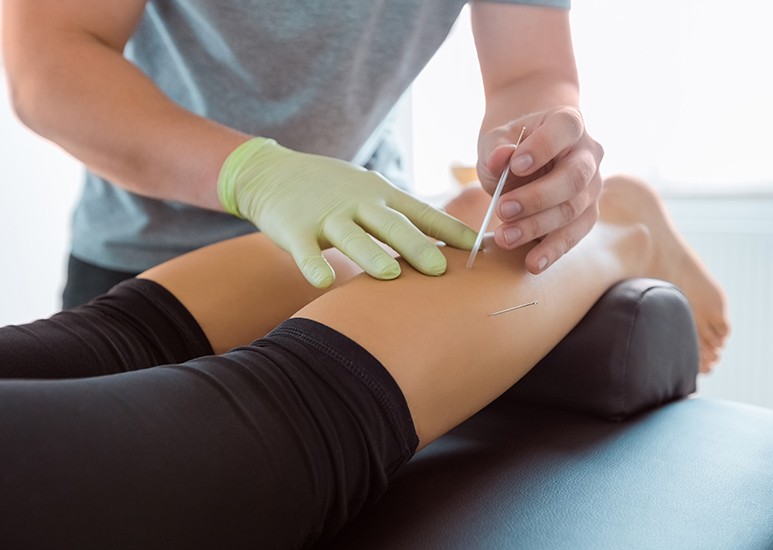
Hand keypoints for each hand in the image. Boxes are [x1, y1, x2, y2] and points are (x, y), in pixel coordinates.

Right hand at [218, 138, 476, 287]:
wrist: (272, 172)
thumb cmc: (332, 189)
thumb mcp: (370, 191)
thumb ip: (400, 215)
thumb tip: (444, 244)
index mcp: (381, 194)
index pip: (422, 212)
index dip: (451, 231)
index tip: (479, 249)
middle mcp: (358, 203)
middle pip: (391, 225)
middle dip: (417, 246)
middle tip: (440, 269)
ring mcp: (326, 215)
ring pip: (352, 237)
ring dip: (370, 255)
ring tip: (389, 275)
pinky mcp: (294, 228)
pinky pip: (305, 250)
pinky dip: (314, 265)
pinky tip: (324, 281)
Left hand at [477, 107, 603, 273]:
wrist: (524, 159)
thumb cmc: (511, 147)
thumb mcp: (497, 141)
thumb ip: (497, 148)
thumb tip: (500, 158)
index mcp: (568, 124)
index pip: (565, 128)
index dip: (542, 147)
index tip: (514, 165)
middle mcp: (588, 154)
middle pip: (574, 178)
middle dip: (537, 198)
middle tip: (502, 209)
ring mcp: (592, 187)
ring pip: (574, 210)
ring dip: (538, 227)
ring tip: (505, 238)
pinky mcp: (587, 215)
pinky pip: (575, 234)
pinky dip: (553, 250)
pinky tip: (533, 262)